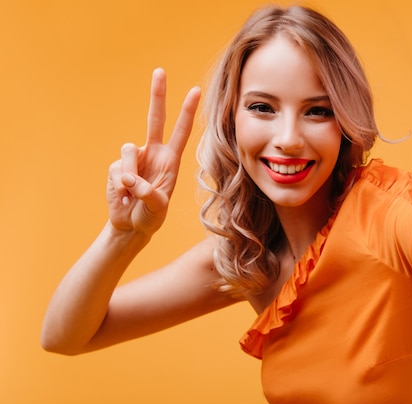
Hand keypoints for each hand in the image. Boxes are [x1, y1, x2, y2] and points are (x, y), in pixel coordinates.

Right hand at [106, 68, 200, 235]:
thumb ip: (148, 193)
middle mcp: (153, 153)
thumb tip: (130, 178)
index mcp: (170, 160)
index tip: (195, 90)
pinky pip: (117, 169)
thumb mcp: (157, 208)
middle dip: (157, 95)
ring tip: (133, 194)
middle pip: (155, 119)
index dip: (187, 111)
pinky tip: (123, 196)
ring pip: (129, 151)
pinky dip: (119, 186)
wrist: (131, 225)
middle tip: (159, 71)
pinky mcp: (116, 167)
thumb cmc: (151, 216)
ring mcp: (134, 158)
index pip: (181, 131)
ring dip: (131, 174)